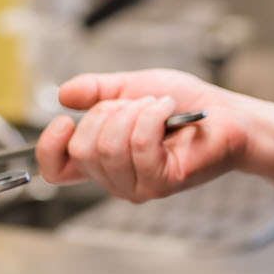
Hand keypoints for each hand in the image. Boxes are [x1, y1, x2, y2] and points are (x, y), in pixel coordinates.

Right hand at [36, 69, 255, 201]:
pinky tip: (167, 110)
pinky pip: (139, 144)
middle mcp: (116, 178)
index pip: (55, 171)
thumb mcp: (131, 88)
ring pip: (109, 146)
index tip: (65, 121)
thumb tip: (63, 94)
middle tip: (138, 104)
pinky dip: (152, 116)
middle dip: (108, 112)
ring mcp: (139, 184)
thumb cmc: (184, 104)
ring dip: (135, 112)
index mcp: (101, 158)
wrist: (225, 112)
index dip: (49, 148)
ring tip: (158, 107)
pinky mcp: (163, 182)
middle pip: (82, 149)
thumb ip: (96, 91)